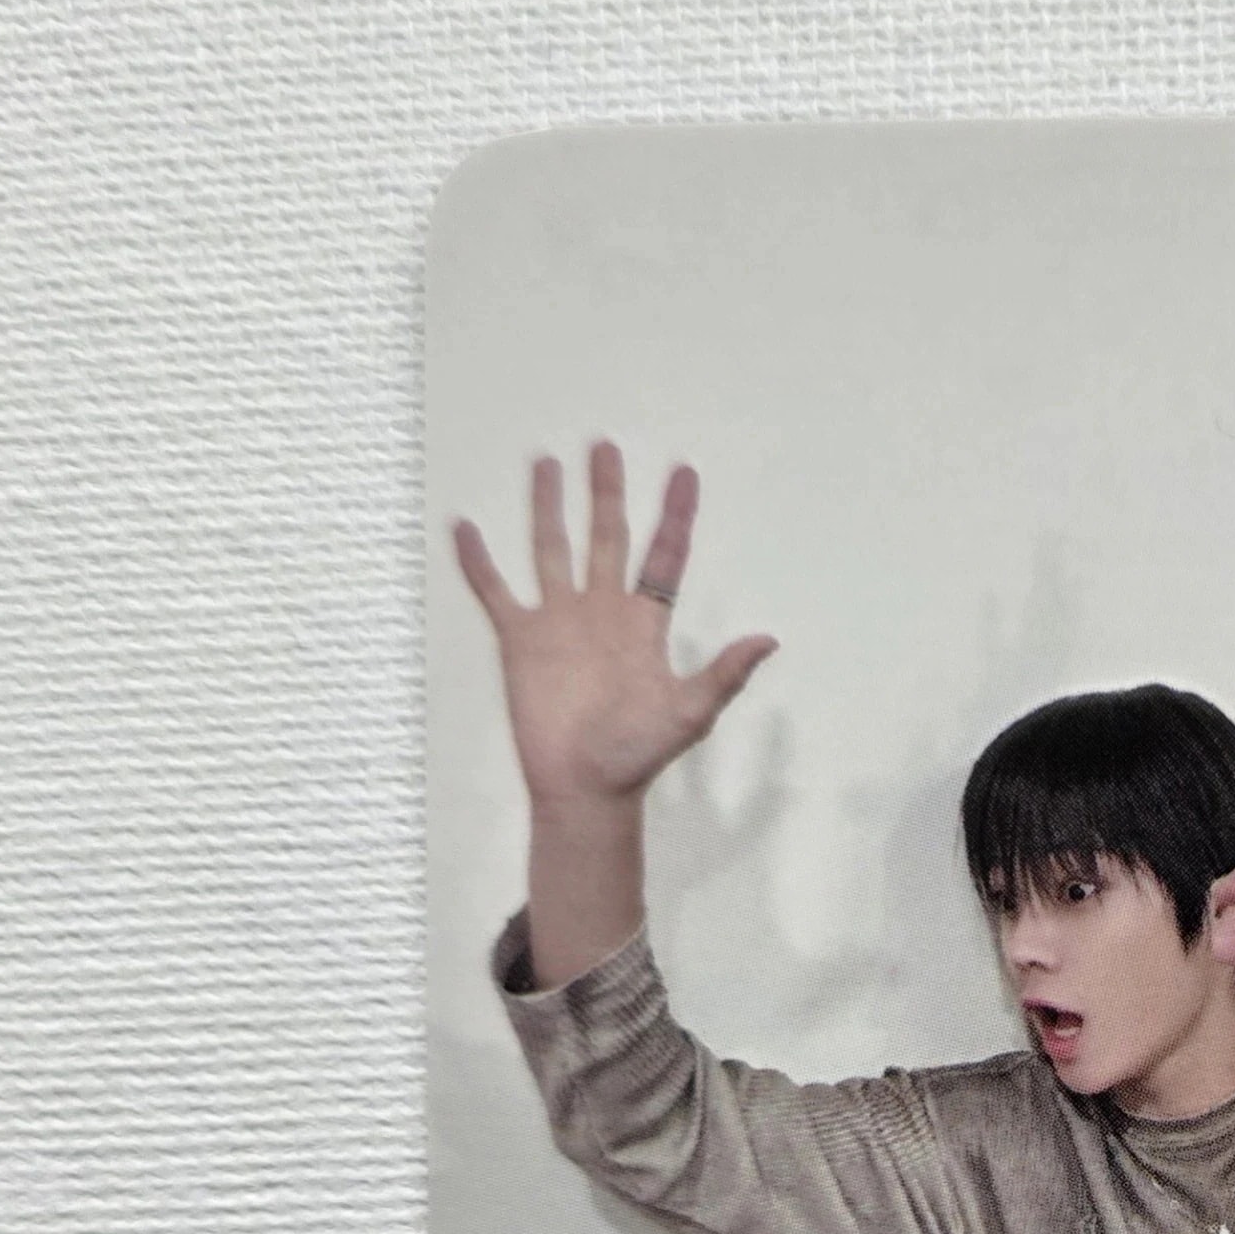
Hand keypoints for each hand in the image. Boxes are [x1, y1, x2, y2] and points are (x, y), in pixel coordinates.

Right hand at [453, 441, 775, 807]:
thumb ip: (724, 674)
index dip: (675, 515)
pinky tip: (466, 527)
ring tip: (544, 462)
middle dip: (606, 492)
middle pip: (606, 536)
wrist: (584, 788)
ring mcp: (558, 622)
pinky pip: (495, 591)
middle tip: (605, 445)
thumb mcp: (689, 713)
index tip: (684, 471)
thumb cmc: (637, 755)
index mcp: (643, 624)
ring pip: (552, 549)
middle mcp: (601, 612)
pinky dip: (479, 562)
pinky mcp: (519, 641)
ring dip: (548, 507)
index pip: (664, 556)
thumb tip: (769, 639)